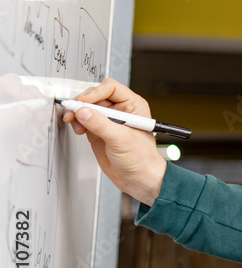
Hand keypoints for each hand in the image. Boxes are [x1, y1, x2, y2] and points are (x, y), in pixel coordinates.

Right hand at [62, 78, 166, 205]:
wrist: (138, 178)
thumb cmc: (141, 159)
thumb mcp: (121, 139)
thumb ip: (101, 124)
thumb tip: (83, 111)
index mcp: (133, 105)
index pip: (111, 88)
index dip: (95, 93)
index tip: (83, 102)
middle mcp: (120, 110)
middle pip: (95, 96)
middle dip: (82, 103)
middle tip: (73, 112)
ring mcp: (108, 120)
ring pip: (87, 107)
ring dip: (77, 112)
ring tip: (73, 121)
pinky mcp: (98, 131)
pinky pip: (83, 119)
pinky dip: (77, 121)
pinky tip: (78, 129)